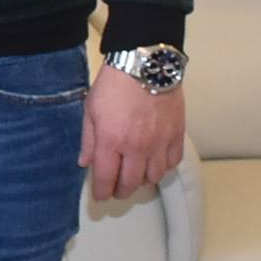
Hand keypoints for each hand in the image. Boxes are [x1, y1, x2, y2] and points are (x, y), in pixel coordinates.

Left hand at [80, 66, 185, 200]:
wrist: (144, 64)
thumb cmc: (114, 84)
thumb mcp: (91, 110)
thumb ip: (89, 140)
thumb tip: (85, 163)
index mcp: (111, 140)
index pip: (106, 178)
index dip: (102, 192)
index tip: (100, 196)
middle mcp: (136, 147)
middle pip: (131, 183)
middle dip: (121, 192)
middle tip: (116, 191)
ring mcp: (159, 142)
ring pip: (154, 177)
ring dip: (143, 182)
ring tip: (135, 178)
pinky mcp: (176, 134)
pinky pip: (173, 162)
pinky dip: (164, 168)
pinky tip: (156, 164)